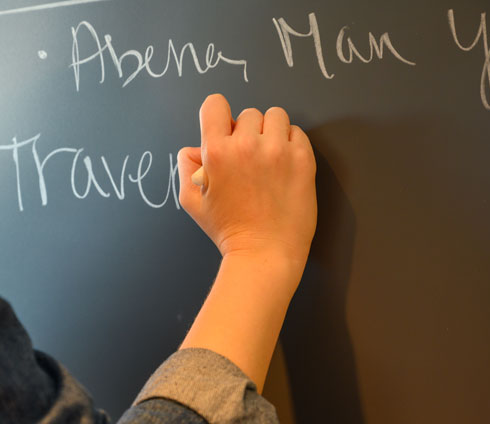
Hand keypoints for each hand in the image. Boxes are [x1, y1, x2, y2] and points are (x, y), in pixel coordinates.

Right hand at [178, 94, 316, 268]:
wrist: (265, 253)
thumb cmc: (229, 230)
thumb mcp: (192, 201)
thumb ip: (186, 167)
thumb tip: (196, 148)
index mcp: (216, 152)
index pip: (214, 105)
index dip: (218, 116)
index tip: (225, 131)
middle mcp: (247, 146)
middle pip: (247, 114)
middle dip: (247, 132)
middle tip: (249, 160)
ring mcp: (277, 151)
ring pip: (275, 116)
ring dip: (271, 132)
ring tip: (269, 158)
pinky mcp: (302, 159)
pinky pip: (297, 132)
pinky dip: (291, 143)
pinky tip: (284, 165)